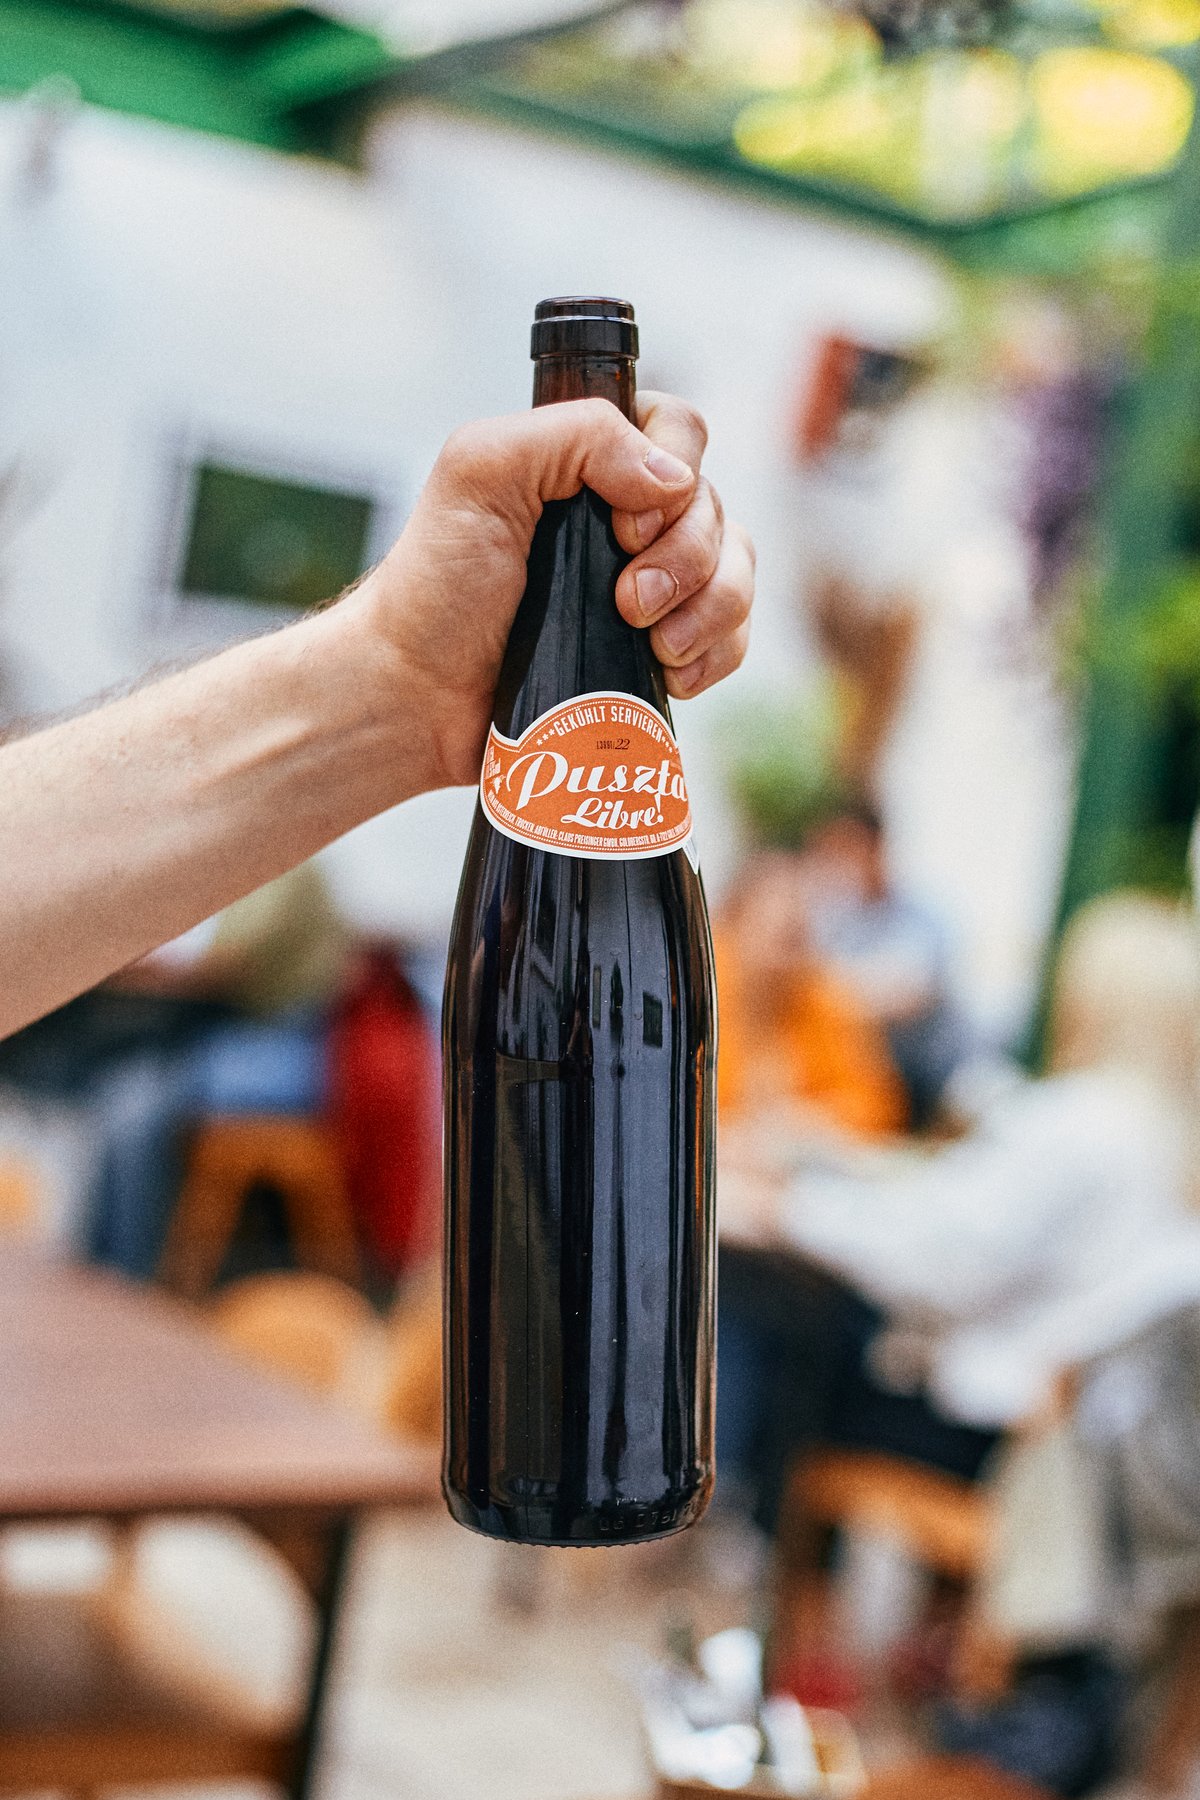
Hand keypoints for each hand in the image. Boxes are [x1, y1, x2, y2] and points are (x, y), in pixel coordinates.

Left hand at [353, 394, 754, 789]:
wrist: (422, 696)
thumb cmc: (437, 584)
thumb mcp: (482, 471)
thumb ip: (575, 436)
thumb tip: (672, 478)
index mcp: (588, 461)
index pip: (680, 431)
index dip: (672, 474)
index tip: (621, 526)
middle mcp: (625, 515)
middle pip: (716, 507)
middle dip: (686, 558)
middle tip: (626, 600)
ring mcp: (648, 584)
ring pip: (737, 571)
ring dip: (711, 609)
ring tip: (655, 646)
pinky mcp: (657, 649)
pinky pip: (731, 636)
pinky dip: (716, 653)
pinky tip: (672, 674)